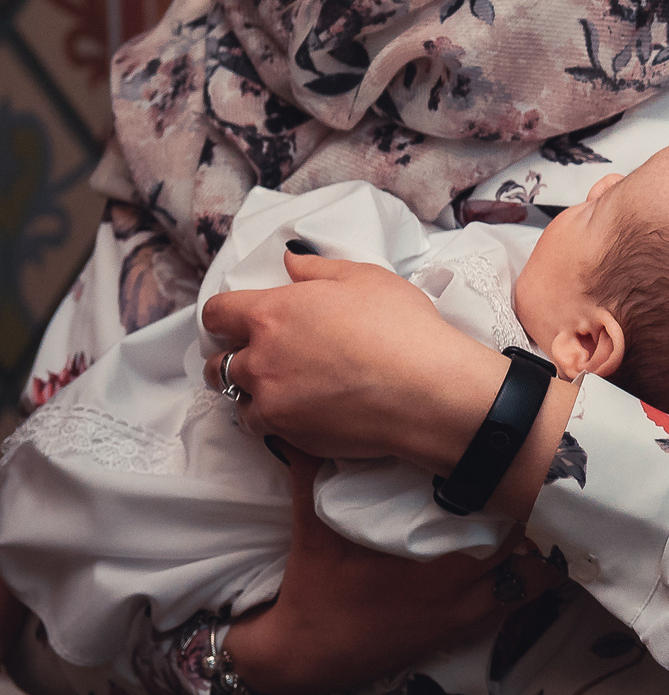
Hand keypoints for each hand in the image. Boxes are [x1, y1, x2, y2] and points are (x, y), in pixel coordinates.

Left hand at [203, 254, 504, 469]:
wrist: (425, 391)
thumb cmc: (402, 328)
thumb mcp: (365, 278)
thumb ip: (318, 268)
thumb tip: (290, 260)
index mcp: (272, 313)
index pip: (217, 314)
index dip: (223, 316)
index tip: (234, 321)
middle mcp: (261, 358)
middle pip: (220, 362)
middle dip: (233, 358)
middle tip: (262, 358)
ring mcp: (271, 400)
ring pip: (237, 398)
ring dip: (252, 392)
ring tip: (281, 389)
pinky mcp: (288, 434)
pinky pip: (261, 427)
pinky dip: (272, 420)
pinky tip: (299, 411)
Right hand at [223, 450, 565, 694]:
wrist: (308, 657)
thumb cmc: (314, 591)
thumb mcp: (313, 530)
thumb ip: (312, 474)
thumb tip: (301, 429)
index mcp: (432, 563)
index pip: (498, 523)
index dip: (517, 492)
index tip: (524, 462)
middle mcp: (460, 590)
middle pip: (525, 548)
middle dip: (534, 515)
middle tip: (536, 482)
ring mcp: (466, 615)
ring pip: (528, 581)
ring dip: (536, 550)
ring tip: (540, 518)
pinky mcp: (463, 631)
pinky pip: (512, 605)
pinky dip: (523, 581)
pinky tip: (523, 557)